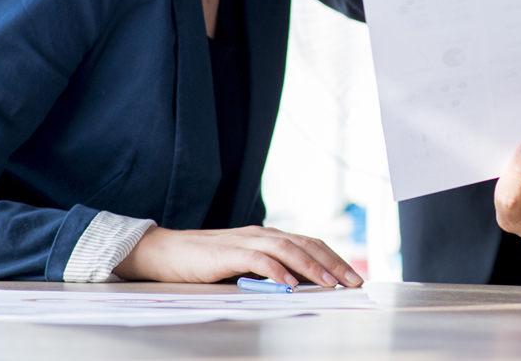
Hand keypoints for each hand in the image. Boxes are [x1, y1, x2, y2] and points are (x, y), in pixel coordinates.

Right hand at [115, 225, 362, 286]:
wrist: (167, 253)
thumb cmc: (205, 262)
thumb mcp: (245, 266)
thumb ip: (269, 270)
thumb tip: (299, 285)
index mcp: (269, 237)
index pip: (310, 244)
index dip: (334, 258)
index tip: (353, 276)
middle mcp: (262, 234)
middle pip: (306, 244)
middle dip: (333, 263)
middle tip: (354, 282)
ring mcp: (245, 241)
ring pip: (287, 249)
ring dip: (311, 267)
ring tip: (329, 283)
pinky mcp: (227, 252)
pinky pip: (257, 259)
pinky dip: (276, 270)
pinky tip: (289, 283)